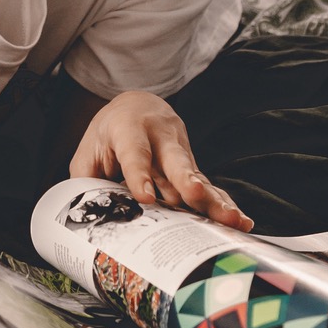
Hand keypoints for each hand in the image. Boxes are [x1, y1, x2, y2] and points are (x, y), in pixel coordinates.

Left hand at [69, 91, 252, 231]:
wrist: (139, 106)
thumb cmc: (110, 135)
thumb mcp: (89, 151)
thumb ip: (86, 181)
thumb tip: (88, 217)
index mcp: (128, 129)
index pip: (134, 152)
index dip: (139, 174)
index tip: (145, 196)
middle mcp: (160, 137)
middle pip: (174, 160)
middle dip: (185, 179)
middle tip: (193, 195)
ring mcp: (181, 152)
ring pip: (198, 176)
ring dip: (214, 199)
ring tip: (231, 220)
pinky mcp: (193, 168)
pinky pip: (210, 187)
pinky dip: (224, 204)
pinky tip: (241, 222)